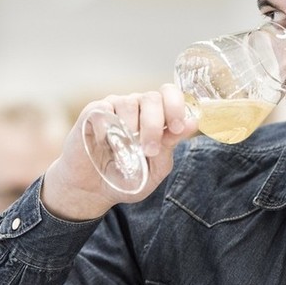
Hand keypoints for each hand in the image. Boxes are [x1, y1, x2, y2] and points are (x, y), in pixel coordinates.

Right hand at [41, 84, 197, 220]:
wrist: (94, 190)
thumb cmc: (127, 177)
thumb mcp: (155, 167)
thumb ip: (171, 145)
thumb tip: (192, 123)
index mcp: (157, 116)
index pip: (170, 94)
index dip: (176, 106)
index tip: (176, 128)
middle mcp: (138, 107)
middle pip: (152, 98)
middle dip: (154, 125)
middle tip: (148, 150)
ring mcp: (115, 108)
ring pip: (129, 103)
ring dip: (130, 129)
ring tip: (124, 151)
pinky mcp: (93, 113)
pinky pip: (103, 110)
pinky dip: (107, 128)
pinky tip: (105, 142)